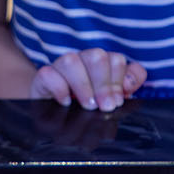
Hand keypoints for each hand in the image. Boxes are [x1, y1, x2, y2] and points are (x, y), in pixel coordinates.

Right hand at [28, 48, 146, 110]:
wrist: (55, 117)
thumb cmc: (84, 107)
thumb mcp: (108, 101)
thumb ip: (125, 89)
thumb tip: (130, 85)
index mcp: (101, 64)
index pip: (116, 59)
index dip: (119, 80)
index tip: (118, 101)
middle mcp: (82, 60)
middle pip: (96, 56)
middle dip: (104, 84)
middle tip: (106, 106)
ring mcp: (60, 66)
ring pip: (71, 61)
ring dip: (83, 86)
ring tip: (88, 106)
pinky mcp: (43, 76)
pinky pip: (49, 74)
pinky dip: (59, 89)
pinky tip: (66, 103)